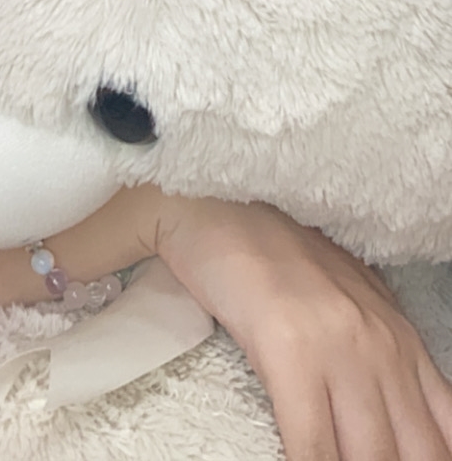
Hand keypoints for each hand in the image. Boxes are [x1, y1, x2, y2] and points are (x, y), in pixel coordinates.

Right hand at [151, 193, 451, 460]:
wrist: (216, 209)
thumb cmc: (276, 255)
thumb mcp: (351, 302)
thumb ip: (384, 353)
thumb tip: (403, 415)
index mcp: (403, 340)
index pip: (443, 434)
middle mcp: (382, 346)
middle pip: (412, 454)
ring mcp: (338, 347)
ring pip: (368, 458)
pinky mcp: (289, 351)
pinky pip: (311, 446)